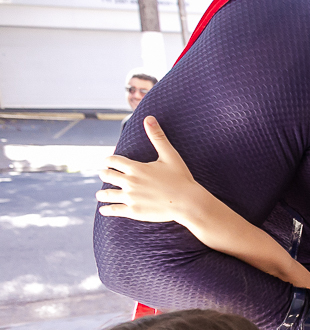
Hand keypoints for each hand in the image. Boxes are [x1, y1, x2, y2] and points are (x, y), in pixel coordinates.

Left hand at [96, 116, 210, 225]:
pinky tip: (104, 210)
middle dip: (104, 174)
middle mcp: (130, 181)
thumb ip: (157, 137)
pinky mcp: (134, 211)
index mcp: (136, 168)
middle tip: (104, 175)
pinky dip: (107, 210)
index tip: (107, 163)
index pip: (112, 161)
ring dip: (101, 194)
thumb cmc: (181, 179)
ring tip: (100, 195)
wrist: (188, 203)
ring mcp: (130, 197)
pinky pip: (114, 210)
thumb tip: (149, 118)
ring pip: (107, 194)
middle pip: (107, 176)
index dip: (108, 161)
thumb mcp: (170, 156)